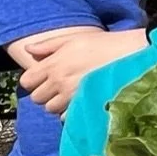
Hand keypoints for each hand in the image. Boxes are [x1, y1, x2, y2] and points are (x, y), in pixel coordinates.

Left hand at [10, 27, 148, 114]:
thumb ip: (48, 45)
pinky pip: (66, 116)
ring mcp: (72, 96)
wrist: (130, 55)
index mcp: (54, 64)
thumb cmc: (102, 44)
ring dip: (56, 103)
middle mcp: (60, 82)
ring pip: (50, 109)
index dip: (32, 79)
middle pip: (37, 98)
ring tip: (68, 94)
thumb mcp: (74, 39)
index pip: (27, 81)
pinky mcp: (85, 105)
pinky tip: (78, 101)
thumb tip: (28, 49)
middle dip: (44, 92)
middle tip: (57, 85)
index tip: (42, 76)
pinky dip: (69, 111)